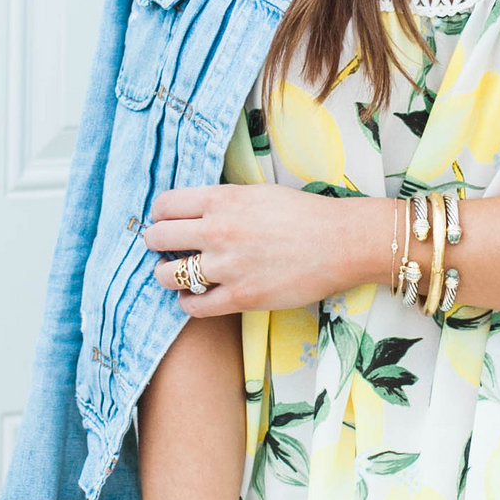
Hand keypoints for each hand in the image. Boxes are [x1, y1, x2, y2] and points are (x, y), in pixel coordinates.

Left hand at [144, 185, 384, 318]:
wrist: (342, 243)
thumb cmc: (304, 214)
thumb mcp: (257, 193)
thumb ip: (222, 201)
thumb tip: (192, 212)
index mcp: (222, 199)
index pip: (164, 205)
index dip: (160, 215)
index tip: (166, 222)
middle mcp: (218, 231)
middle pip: (158, 238)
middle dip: (157, 244)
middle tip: (168, 250)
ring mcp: (227, 266)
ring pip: (168, 275)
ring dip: (167, 275)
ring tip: (179, 275)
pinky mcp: (240, 297)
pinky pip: (193, 306)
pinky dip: (188, 302)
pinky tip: (196, 297)